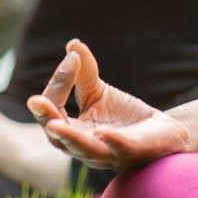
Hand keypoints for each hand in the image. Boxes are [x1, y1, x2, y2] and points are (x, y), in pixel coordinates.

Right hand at [29, 39, 189, 168]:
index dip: (58, 85)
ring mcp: (108, 153)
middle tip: (36, 101)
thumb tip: (73, 44)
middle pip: (58, 137)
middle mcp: (84, 147)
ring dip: (70, 137)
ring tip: (56, 125)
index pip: (53, 112)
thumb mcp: (99, 92)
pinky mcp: (133, 152)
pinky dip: (111, 142)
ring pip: (84, 149)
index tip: (72, 58)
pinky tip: (103, 132)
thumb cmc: (124, 116)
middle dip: (47, 118)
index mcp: (73, 131)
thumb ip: (84, 72)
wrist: (161, 131)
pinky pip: (119, 150)